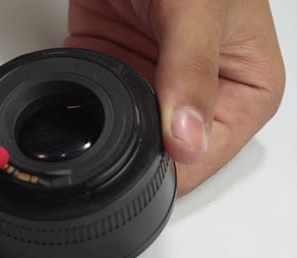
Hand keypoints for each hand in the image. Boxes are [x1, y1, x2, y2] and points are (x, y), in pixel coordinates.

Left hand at [65, 0, 284, 194]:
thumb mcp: (199, 11)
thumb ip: (193, 74)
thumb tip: (188, 141)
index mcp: (245, 92)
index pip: (211, 155)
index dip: (177, 171)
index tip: (146, 172)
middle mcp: (203, 97)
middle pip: (170, 153)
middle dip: (140, 155)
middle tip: (117, 143)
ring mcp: (158, 88)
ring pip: (132, 136)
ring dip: (110, 134)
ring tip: (101, 114)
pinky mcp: (123, 76)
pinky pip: (101, 109)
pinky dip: (86, 111)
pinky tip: (82, 104)